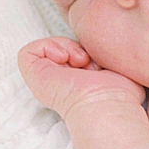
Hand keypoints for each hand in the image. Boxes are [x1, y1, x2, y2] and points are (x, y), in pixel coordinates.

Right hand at [18, 37, 145, 120]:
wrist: (105, 102)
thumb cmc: (119, 92)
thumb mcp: (118, 69)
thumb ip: (108, 60)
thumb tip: (104, 51)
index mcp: (76, 83)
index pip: (74, 53)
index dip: (85, 50)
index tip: (97, 62)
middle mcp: (59, 81)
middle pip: (61, 48)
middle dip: (77, 47)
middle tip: (88, 61)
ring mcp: (44, 79)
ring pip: (47, 47)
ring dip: (65, 46)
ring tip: (79, 61)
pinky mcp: (33, 75)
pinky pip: (29, 51)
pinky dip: (48, 46)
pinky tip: (64, 58)